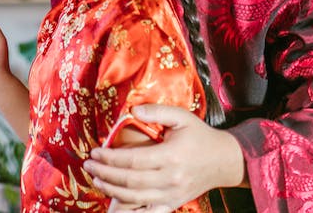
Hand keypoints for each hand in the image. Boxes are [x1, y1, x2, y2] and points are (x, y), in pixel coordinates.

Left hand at [84, 104, 245, 211]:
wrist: (223, 160)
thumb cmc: (200, 136)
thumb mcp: (181, 117)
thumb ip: (156, 112)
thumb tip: (132, 110)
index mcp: (171, 156)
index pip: (132, 160)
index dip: (110, 158)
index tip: (95, 151)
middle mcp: (170, 179)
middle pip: (130, 181)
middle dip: (105, 174)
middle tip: (88, 166)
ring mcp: (172, 194)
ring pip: (135, 198)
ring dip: (111, 190)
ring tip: (96, 180)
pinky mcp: (173, 203)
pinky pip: (148, 211)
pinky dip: (130, 209)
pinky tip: (114, 203)